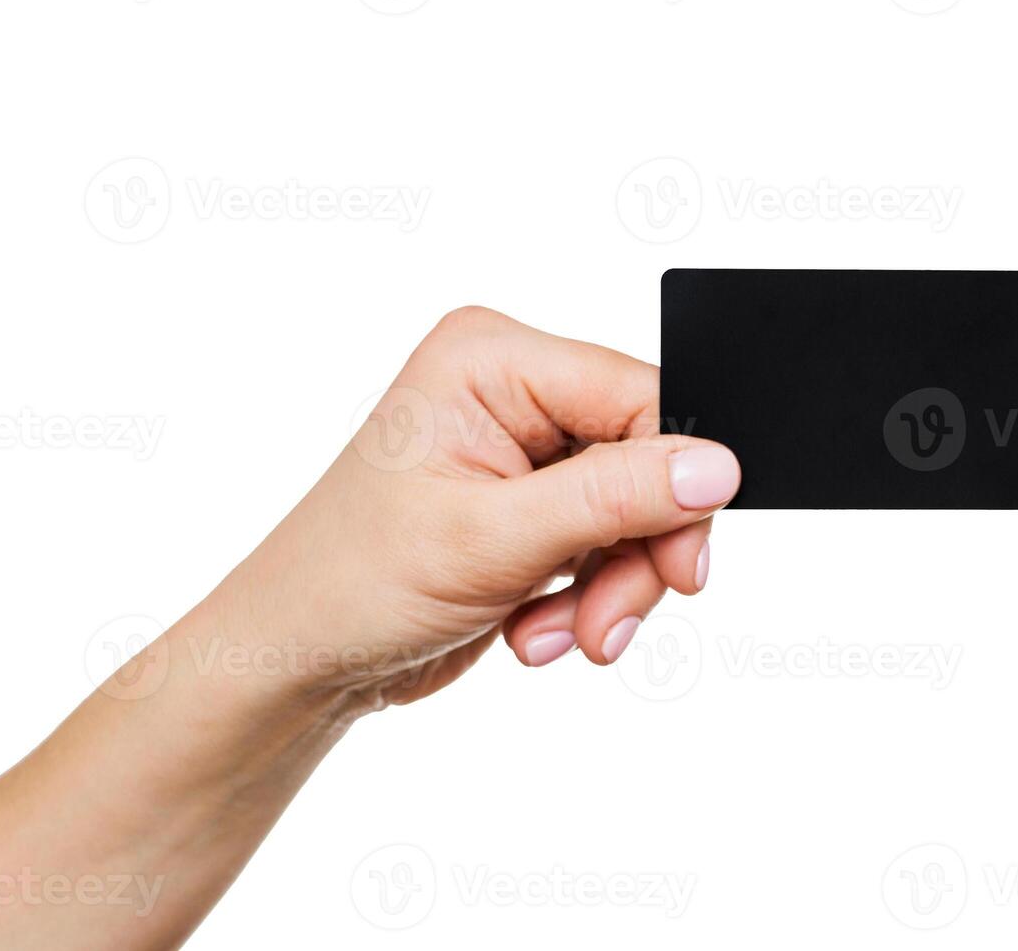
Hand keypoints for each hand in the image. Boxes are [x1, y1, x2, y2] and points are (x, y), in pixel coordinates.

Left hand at [218, 306, 740, 708]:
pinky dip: (590, 599)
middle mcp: (513, 389)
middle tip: (610, 622)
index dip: (677, 481)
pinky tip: (537, 628)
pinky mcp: (534, 504)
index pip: (640, 396)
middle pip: (647, 460)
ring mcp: (525, 449)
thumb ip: (615, 497)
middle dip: (635, 554)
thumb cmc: (353, 582)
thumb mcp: (494, 540)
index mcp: (492, 359)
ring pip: (637, 513)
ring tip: (560, 636)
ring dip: (611, 589)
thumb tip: (718, 466)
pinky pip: (609, 544)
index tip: (682, 564)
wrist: (300, 658)